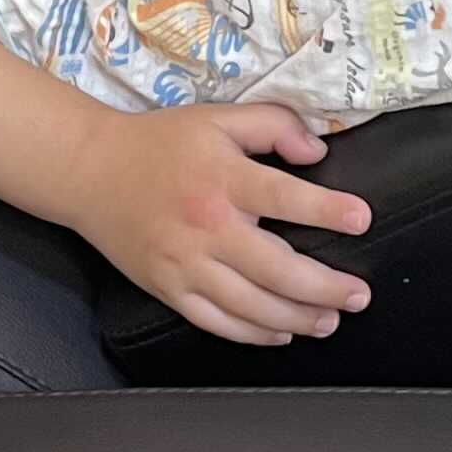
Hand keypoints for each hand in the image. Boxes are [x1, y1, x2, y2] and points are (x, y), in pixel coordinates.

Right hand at [59, 102, 373, 346]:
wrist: (90, 172)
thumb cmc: (160, 143)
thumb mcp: (219, 117)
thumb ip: (274, 125)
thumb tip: (317, 151)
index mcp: (222, 178)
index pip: (285, 197)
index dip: (327, 210)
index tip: (361, 219)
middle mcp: (207, 226)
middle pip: (277, 268)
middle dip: (326, 287)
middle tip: (359, 294)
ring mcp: (186, 264)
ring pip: (252, 306)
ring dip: (298, 318)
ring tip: (330, 320)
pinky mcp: (168, 289)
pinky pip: (217, 322)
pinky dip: (253, 334)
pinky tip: (281, 333)